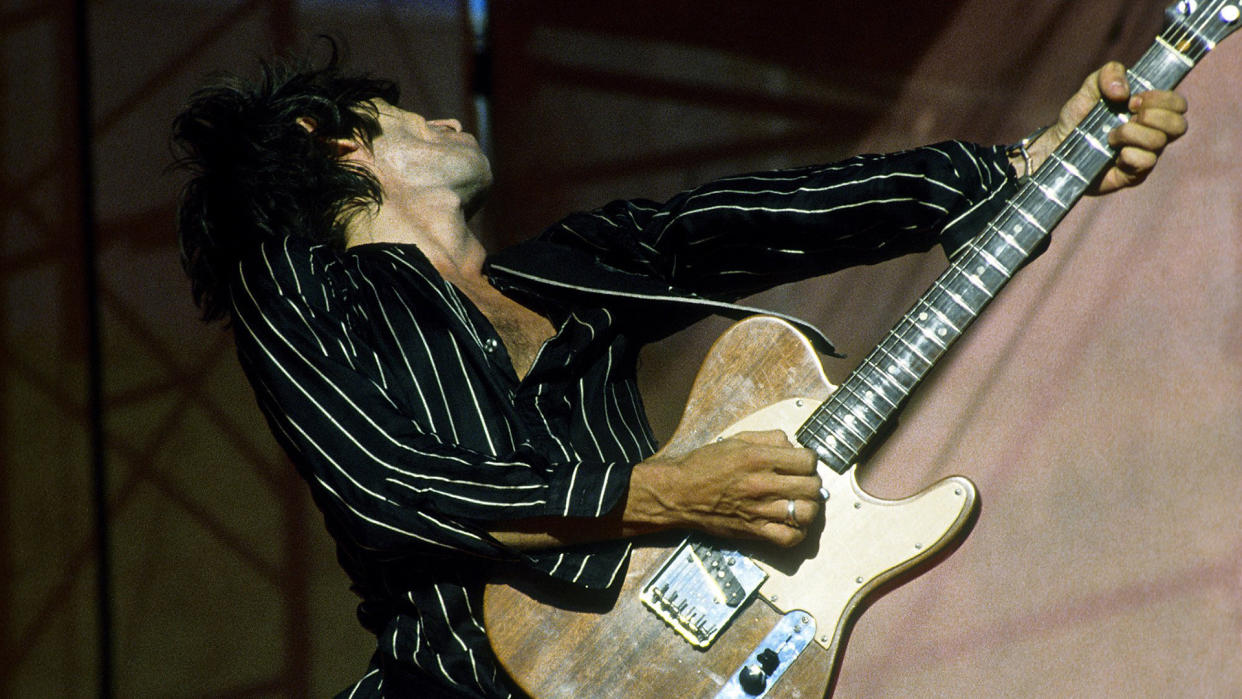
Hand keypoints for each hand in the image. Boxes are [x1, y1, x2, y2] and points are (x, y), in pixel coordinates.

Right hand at [627, 430, 823, 546]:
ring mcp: (760, 510)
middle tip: (804, 482)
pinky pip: (789, 538)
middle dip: (812, 482)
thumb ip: (767, 439)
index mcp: (758, 458)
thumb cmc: (703, 466)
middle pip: (812, 487)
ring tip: (800, 502)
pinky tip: (791, 522)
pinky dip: (797, 532)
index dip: (809, 460)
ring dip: (808, 507)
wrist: (679, 493)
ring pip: (806, 513)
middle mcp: (762, 484)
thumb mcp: (735, 440)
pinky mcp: (754, 531)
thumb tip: (791, 446)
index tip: (802, 463)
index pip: (807, 460)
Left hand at [1023, 61, 1187, 194]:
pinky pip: (1146, 163)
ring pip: (1160, 143)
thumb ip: (1109, 74)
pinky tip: (1115, 153)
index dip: (1163, 100)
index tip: (1134, 100)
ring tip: (1111, 136)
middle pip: (1179, 125)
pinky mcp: (1133, 174)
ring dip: (1132, 134)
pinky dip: (1130, 155)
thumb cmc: (1079, 116)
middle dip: (1154, 116)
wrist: (1057, 145)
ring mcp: (1145, 155)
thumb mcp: (1091, 87)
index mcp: (1150, 111)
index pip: (1178, 105)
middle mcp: (1153, 133)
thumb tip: (1123, 91)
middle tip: (1128, 115)